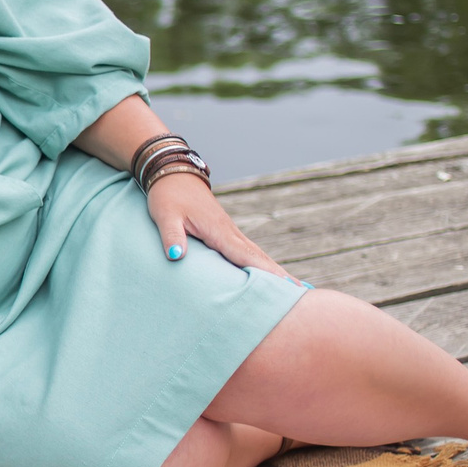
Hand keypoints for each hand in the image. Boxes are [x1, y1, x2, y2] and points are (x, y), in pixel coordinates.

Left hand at [146, 172, 293, 280]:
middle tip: (303, 292)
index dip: (264, 271)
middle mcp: (229, 231)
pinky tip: (268, 272)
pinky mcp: (225, 231)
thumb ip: (171, 236)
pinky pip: (247, 250)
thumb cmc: (167, 196)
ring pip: (256, 253)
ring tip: (295, 287)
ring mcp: (229, 231)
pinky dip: (261, 262)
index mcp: (217, 230)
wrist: (172, 174)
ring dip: (274, 269)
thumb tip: (176, 256)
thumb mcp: (164, 216)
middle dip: (280, 274)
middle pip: (259, 256)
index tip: (285, 284)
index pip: (244, 255)